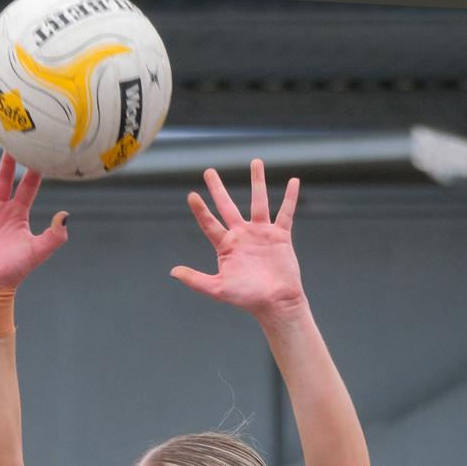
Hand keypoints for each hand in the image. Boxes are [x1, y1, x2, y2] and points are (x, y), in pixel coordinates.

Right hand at [0, 143, 67, 289]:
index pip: (27, 187)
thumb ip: (54, 235)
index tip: (39, 151)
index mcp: (18, 214)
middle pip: (3, 179)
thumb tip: (65, 215)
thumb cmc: (15, 270)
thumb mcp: (38, 252)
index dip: (33, 171)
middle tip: (9, 138)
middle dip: (6, 161)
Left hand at [171, 159, 305, 320]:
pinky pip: (285, 212)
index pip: (209, 224)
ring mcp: (261, 234)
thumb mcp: (218, 289)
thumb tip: (173, 272)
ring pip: (258, 202)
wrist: (275, 303)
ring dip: (257, 182)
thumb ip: (196, 280)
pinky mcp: (280, 236)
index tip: (191, 195)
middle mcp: (242, 236)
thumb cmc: (247, 298)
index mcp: (226, 247)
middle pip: (227, 206)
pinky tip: (293, 181)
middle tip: (209, 171)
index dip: (201, 210)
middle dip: (218, 189)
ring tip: (255, 162)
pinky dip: (290, 197)